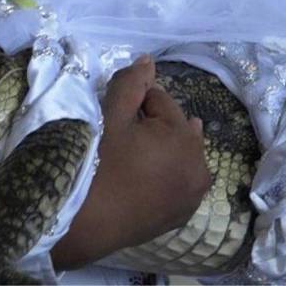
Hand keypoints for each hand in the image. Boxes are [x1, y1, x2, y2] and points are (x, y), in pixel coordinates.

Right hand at [52, 56, 210, 268]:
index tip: (114, 119)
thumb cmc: (98, 164)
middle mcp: (200, 165)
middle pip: (174, 126)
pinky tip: (142, 178)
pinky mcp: (183, 214)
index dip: (134, 104)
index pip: (160, 100)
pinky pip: (178, 180)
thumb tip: (149, 61)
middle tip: (121, 141)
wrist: (86, 223)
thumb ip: (131, 84)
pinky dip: (165, 173)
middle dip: (152, 125)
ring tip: (132, 157)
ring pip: (179, 153)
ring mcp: (193, 194)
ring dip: (161, 149)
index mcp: (185, 136)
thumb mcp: (111, 117)